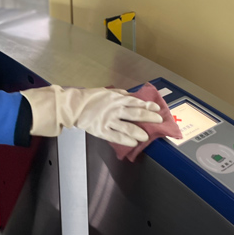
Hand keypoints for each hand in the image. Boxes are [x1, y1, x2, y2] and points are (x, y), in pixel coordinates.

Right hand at [21, 86, 162, 145]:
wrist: (74, 106)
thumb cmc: (91, 97)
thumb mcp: (107, 91)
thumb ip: (121, 94)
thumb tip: (133, 96)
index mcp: (117, 98)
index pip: (136, 102)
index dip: (148, 105)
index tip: (157, 108)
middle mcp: (115, 109)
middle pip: (135, 114)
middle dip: (149, 117)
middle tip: (159, 121)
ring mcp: (108, 121)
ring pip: (127, 127)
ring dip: (139, 132)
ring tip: (147, 136)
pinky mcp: (101, 131)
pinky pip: (115, 137)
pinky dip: (126, 140)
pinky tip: (134, 143)